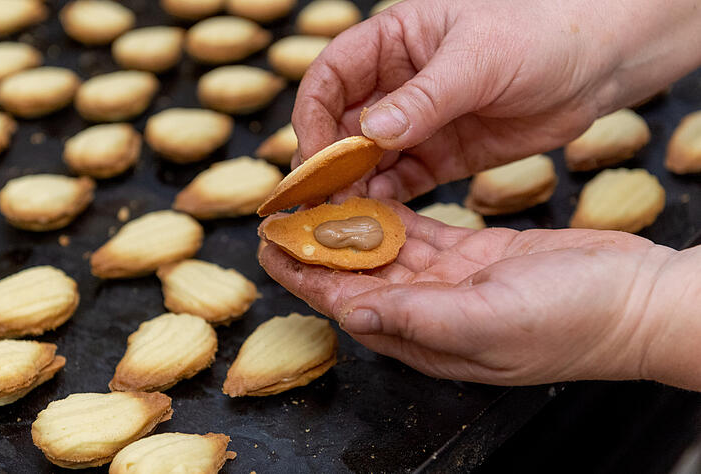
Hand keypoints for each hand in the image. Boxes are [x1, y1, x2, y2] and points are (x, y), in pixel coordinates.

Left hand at [258, 201, 693, 386]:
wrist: (638, 300)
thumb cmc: (574, 322)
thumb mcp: (490, 321)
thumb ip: (418, 319)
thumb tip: (352, 314)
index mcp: (427, 338)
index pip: (348, 305)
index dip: (305, 277)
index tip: (270, 247)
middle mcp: (431, 313)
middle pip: (358, 277)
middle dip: (317, 248)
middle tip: (281, 216)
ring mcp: (452, 284)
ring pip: (386, 253)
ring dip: (350, 228)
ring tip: (314, 199)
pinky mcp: (474, 256)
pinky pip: (420, 234)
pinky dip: (393, 216)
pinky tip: (368, 197)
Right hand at [293, 0, 700, 201]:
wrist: (599, 62)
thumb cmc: (541, 32)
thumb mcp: (480, 58)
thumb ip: (424, 97)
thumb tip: (370, 131)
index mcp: (393, 42)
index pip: (330, 77)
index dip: (313, 117)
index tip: (313, 158)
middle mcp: (396, 84)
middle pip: (340, 125)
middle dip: (328, 163)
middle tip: (319, 204)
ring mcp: (418, 123)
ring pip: (367, 160)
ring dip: (353, 189)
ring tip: (344, 221)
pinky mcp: (441, 156)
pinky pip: (401, 181)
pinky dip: (386, 201)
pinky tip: (377, 221)